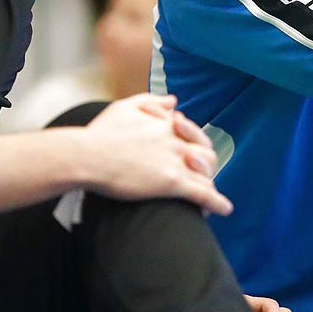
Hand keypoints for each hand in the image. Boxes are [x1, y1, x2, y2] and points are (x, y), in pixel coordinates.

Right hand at [79, 94, 230, 214]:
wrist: (86, 155)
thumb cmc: (99, 134)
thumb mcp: (125, 107)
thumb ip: (152, 101)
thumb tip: (174, 101)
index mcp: (165, 124)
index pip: (191, 133)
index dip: (193, 143)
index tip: (188, 152)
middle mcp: (175, 141)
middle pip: (206, 152)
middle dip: (206, 165)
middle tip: (199, 178)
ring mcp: (175, 161)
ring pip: (207, 173)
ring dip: (211, 185)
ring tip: (212, 199)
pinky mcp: (172, 182)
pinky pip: (203, 193)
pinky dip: (217, 202)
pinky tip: (226, 210)